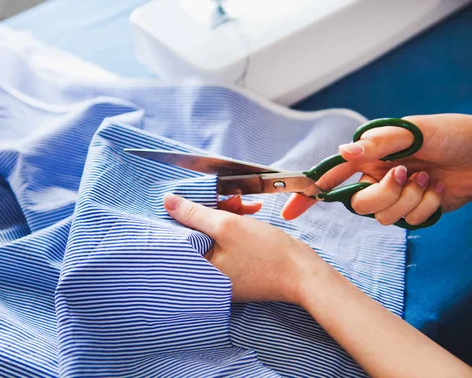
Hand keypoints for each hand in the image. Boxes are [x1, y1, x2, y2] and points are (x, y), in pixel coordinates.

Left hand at [164, 193, 321, 303]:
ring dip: (230, 214)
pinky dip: (239, 225)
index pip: (179, 236)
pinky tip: (252, 213)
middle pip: (199, 233)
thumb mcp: (228, 226)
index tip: (201, 198)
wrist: (304, 273)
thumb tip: (168, 202)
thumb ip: (194, 213)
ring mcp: (224, 272)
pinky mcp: (239, 268)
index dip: (188, 212)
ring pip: (216, 234)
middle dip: (215, 211)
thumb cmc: (267, 253)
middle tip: (233, 200)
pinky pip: (230, 241)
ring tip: (248, 206)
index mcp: (199, 269)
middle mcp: (208, 274)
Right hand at [282, 114, 471, 224]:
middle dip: (382, 194)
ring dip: (409, 200)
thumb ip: (378, 143)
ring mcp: (394, 196)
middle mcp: (375, 177)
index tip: (289, 211)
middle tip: (407, 174)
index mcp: (368, 156)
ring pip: (381, 216)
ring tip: (429, 180)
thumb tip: (344, 151)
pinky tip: (438, 190)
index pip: (329, 175)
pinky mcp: (413, 211)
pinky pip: (407, 222)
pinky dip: (426, 207)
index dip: (307, 193)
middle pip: (357, 202)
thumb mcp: (414, 132)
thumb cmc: (452, 134)